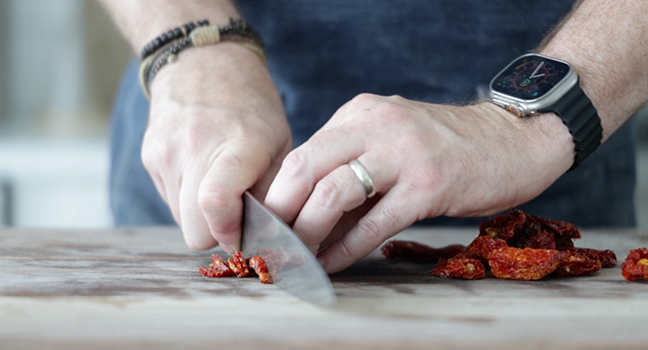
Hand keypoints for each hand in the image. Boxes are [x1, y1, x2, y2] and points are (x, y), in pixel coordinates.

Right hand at [141, 43, 290, 251]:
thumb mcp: (279, 144)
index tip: (244, 231)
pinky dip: (187, 198)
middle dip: (216, 232)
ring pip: (180, 220)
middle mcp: (194, 149)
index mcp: (237, 145)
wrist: (204, 62)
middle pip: (193, 230)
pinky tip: (202, 172)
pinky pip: (169, 199)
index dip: (229, 232)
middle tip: (236, 215)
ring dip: (202, 215)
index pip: (214, 204)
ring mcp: (165, 153)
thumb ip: (271, 193)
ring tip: (221, 185)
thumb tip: (264, 237)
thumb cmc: (252, 106)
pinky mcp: (149, 157)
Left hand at [264, 93, 573, 272]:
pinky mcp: (428, 184)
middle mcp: (376, 124)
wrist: (513, 140)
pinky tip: (332, 263)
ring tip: (298, 256)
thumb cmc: (445, 146)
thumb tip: (306, 214)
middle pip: (303, 167)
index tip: (268, 223)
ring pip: (332, 193)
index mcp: (359, 113)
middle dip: (280, 211)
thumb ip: (350, 165)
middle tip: (270, 243)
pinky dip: (346, 248)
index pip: (301, 152)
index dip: (277, 192)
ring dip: (308, 232)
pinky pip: (374, 223)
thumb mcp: (389, 139)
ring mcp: (403, 153)